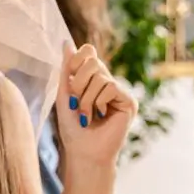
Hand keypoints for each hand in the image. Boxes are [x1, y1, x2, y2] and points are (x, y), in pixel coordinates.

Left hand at [55, 42, 136, 165]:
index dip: (76, 60)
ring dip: (85, 98)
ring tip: (85, 115)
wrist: (82, 151)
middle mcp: (107, 82)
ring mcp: (119, 92)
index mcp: (92, 79)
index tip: (68, 79)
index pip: (88, 52)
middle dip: (78, 82)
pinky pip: (111, 87)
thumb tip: (66, 42)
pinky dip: (98, 102)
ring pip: (100, 76)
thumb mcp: (64, 94)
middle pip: (92, 61)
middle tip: (75, 103)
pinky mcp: (129, 101)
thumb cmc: (72, 127)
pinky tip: (100, 116)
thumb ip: (66, 69)